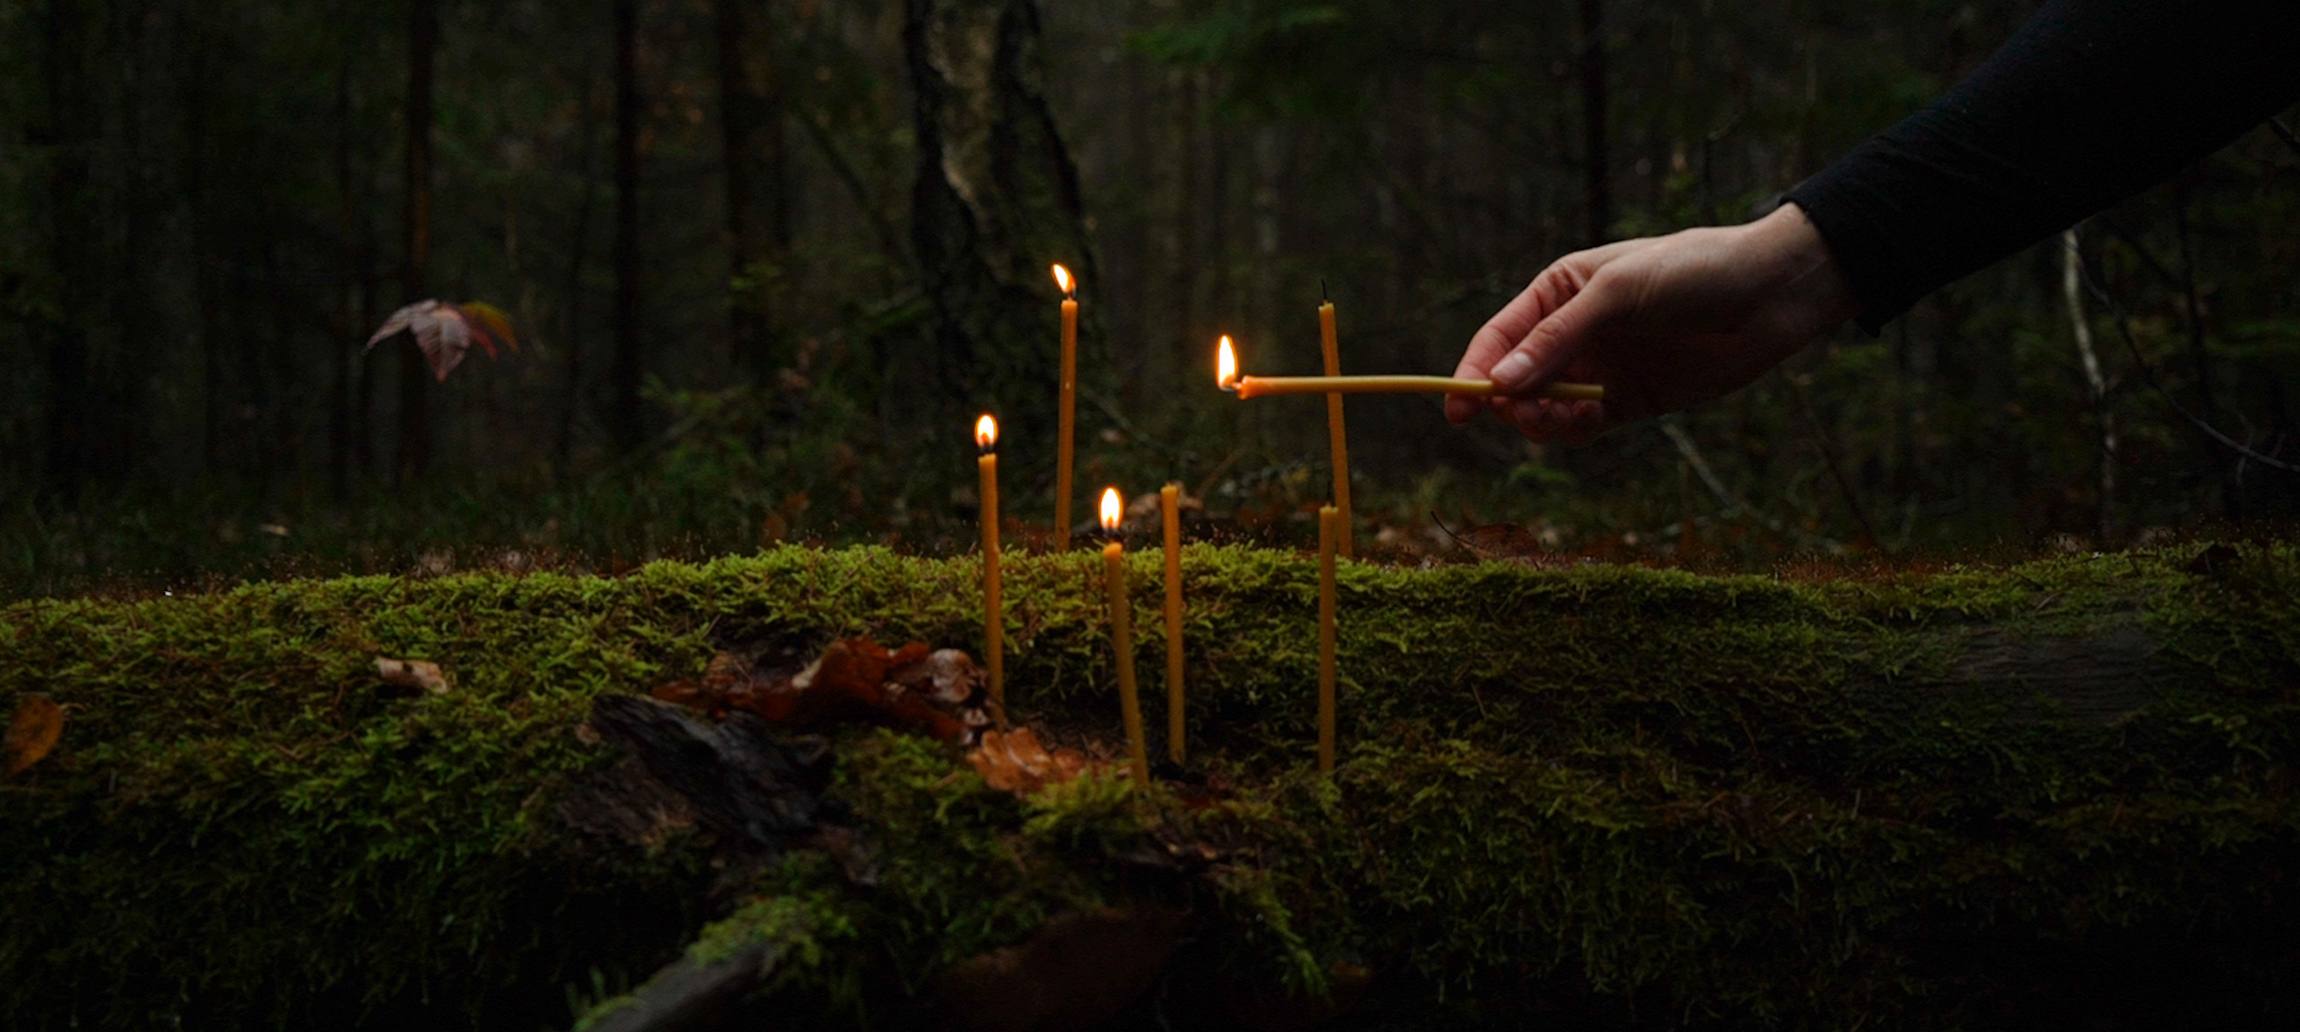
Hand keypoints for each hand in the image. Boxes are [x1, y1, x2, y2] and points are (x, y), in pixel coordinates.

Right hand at [1446, 203, 1860, 442]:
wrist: (1770, 294)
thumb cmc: (1692, 271)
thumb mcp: (1617, 293)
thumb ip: (1558, 339)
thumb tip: (1500, 387)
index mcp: (1559, 291)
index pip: (1499, 337)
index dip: (1474, 372)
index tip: (1458, 409)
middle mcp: (1573, 332)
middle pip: (1515, 379)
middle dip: (1508, 402)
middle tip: (1520, 412)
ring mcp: (1601, 369)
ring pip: (1545, 409)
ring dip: (1540, 421)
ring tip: (1559, 418)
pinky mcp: (1630, 402)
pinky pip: (1583, 428)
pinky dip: (1573, 432)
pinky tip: (1586, 422)